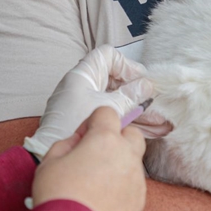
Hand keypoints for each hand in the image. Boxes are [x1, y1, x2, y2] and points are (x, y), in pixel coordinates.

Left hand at [24, 45, 154, 158]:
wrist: (48, 154)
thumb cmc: (73, 126)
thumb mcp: (108, 108)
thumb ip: (130, 96)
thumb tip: (147, 85)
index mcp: (84, 75)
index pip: (107, 56)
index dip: (126, 65)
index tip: (141, 81)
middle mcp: (85, 87)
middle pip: (117, 81)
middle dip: (139, 93)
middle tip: (156, 102)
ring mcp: (87, 105)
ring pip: (119, 102)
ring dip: (140, 111)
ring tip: (162, 121)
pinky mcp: (90, 123)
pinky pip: (115, 117)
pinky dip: (131, 123)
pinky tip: (154, 131)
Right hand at [32, 107, 147, 210]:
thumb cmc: (59, 198)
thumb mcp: (49, 162)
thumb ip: (66, 144)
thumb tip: (78, 143)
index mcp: (105, 140)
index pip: (107, 113)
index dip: (91, 122)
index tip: (80, 138)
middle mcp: (127, 156)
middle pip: (131, 134)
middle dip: (116, 139)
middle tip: (94, 155)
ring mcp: (137, 181)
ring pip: (133, 162)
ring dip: (118, 165)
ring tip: (94, 184)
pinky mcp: (140, 204)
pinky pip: (133, 187)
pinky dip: (121, 188)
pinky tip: (101, 201)